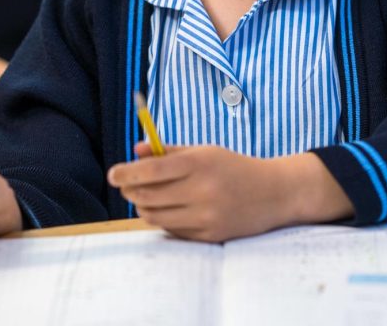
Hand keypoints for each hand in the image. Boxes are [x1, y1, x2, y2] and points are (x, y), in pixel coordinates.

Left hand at [108, 143, 353, 242]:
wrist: (272, 192)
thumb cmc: (231, 166)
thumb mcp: (203, 151)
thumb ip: (168, 151)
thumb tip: (136, 150)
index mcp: (199, 163)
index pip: (152, 170)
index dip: (127, 172)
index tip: (113, 174)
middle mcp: (202, 191)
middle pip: (148, 196)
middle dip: (131, 190)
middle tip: (127, 185)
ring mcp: (206, 216)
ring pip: (155, 216)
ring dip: (143, 206)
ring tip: (146, 197)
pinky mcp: (209, 236)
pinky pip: (172, 230)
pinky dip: (163, 219)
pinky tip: (169, 209)